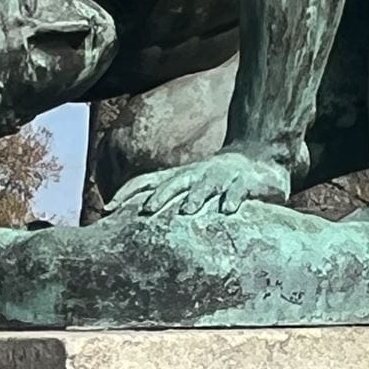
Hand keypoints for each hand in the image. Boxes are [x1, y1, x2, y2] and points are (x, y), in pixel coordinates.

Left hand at [106, 150, 290, 219]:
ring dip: (196, 196)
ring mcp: (221, 177)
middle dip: (161, 195)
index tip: (110, 208)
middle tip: (147, 210)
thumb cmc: (216, 176)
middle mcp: (197, 174)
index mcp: (180, 176)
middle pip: (175, 183)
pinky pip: (238, 191)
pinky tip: (227, 210)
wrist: (259, 155)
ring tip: (187, 210)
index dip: (128, 193)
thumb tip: (126, 212)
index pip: (148, 181)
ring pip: (206, 186)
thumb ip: (164, 195)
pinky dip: (232, 199)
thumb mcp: (188, 182)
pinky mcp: (245, 183)